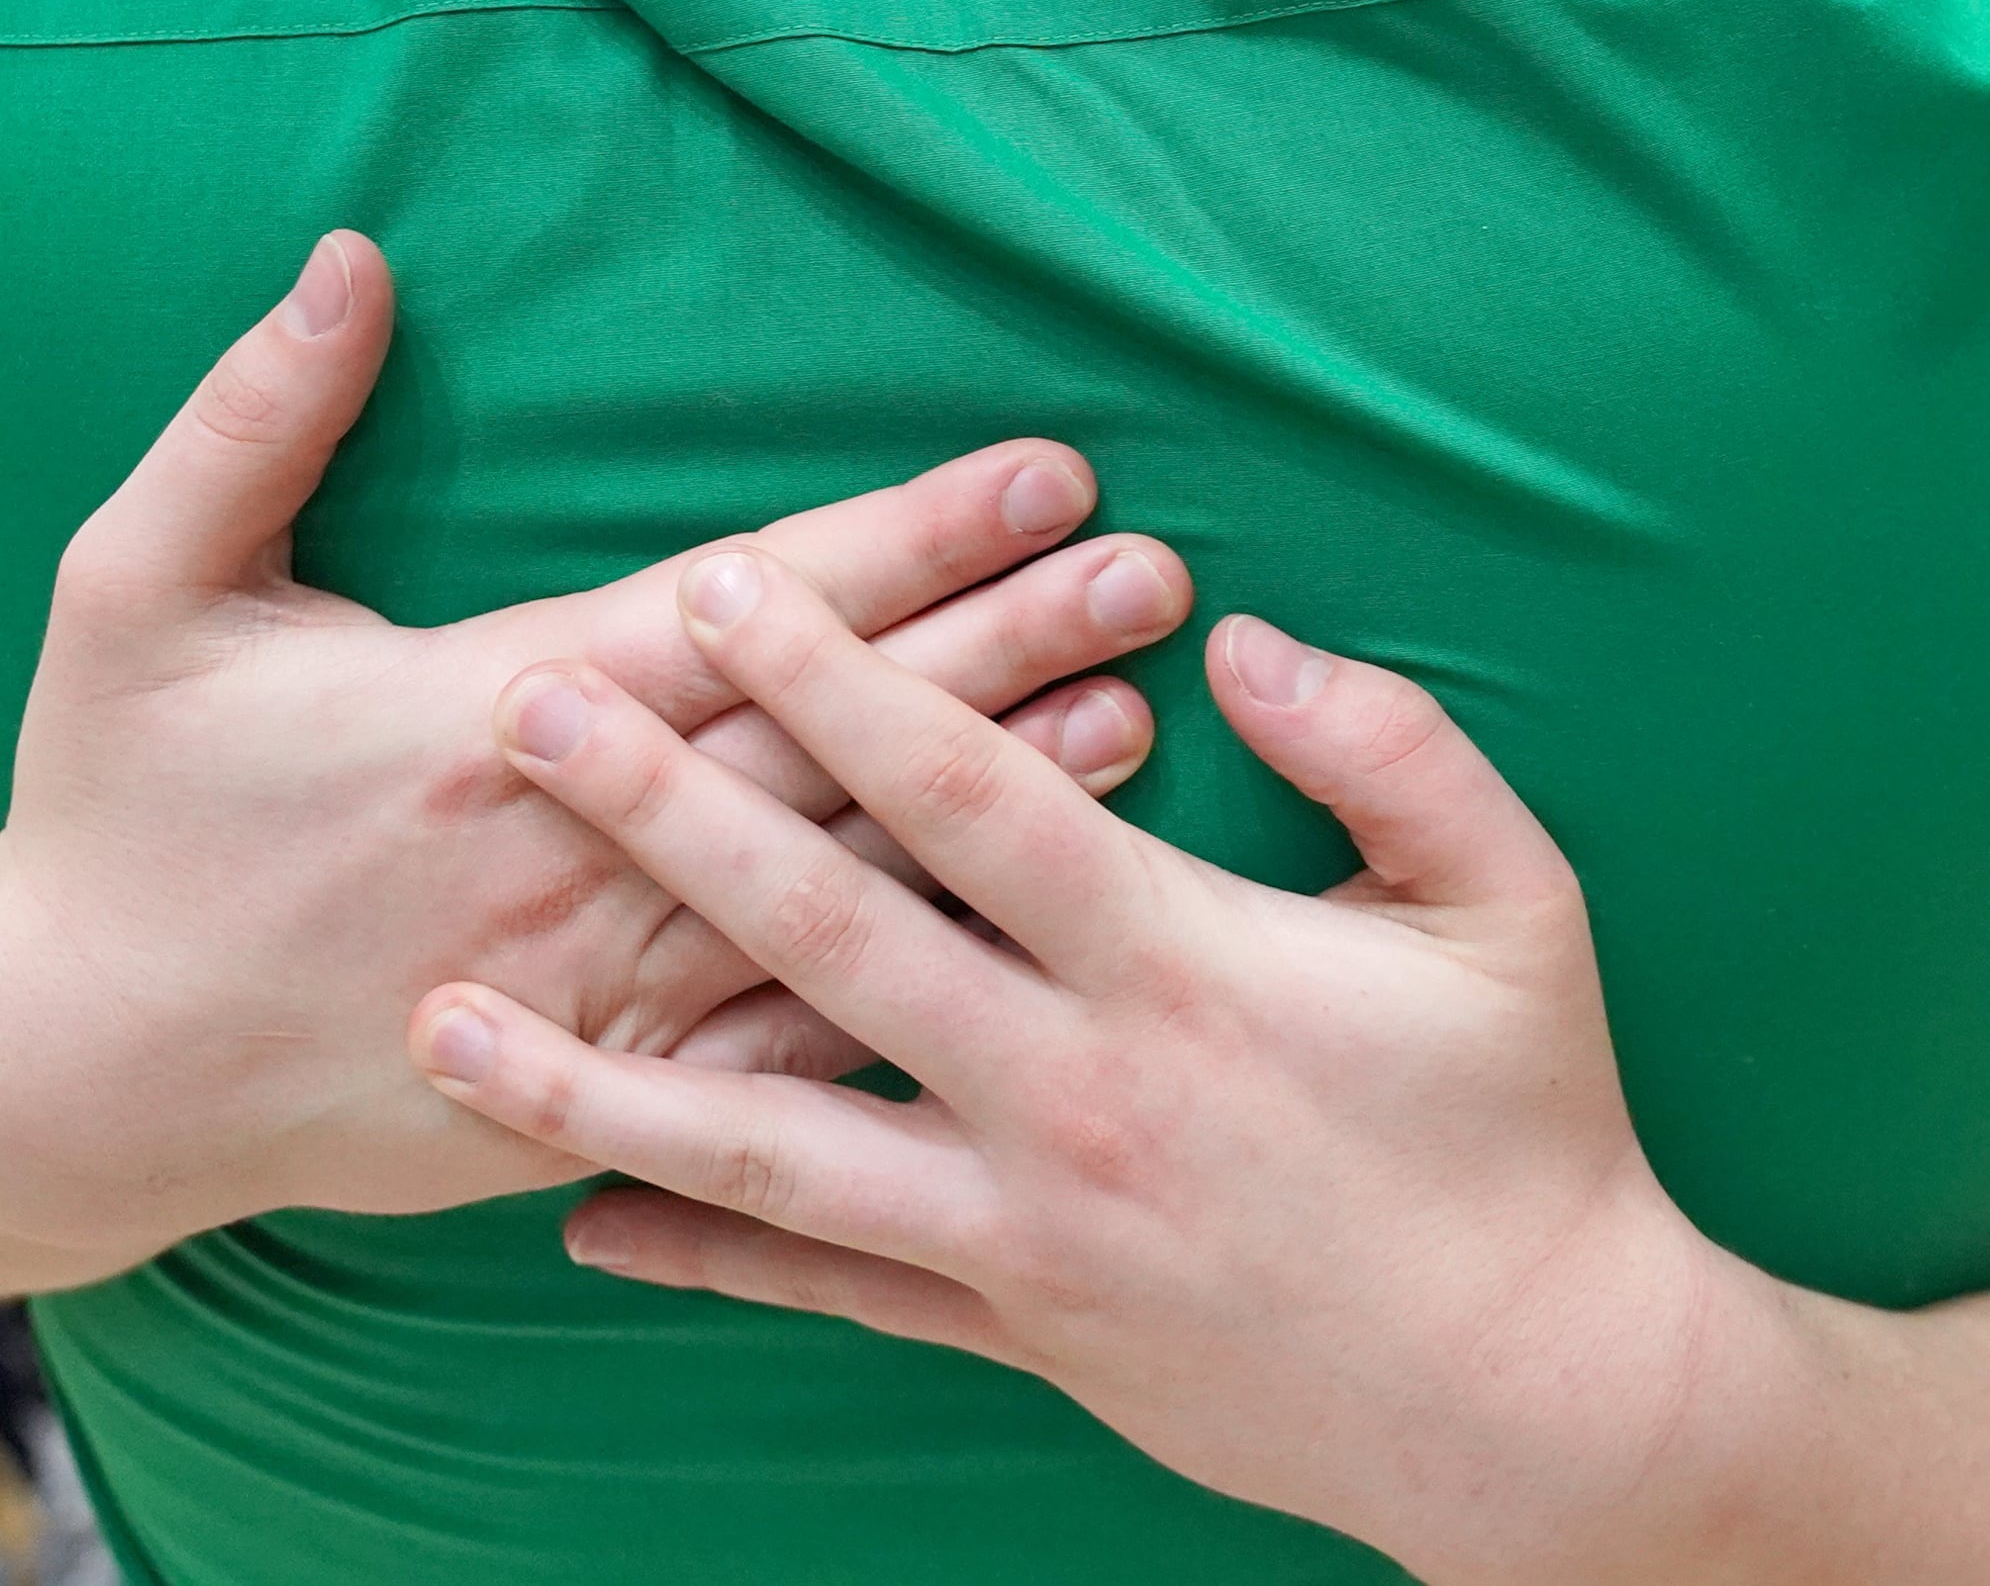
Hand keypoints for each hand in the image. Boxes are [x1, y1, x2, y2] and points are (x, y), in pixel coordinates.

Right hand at [0, 234, 1196, 1267]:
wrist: (61, 1076)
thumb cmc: (107, 811)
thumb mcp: (133, 589)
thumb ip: (253, 420)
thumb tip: (353, 257)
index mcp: (475, 714)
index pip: (740, 607)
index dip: (903, 537)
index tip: (1044, 470)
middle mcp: (560, 855)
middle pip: (821, 737)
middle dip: (998, 647)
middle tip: (1149, 572)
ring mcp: (583, 993)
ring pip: (829, 886)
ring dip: (984, 805)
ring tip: (1135, 722)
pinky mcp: (584, 1096)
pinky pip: (770, 1054)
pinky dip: (900, 990)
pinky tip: (1007, 933)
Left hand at [412, 554, 1735, 1585]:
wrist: (1542, 1405)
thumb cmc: (1530, 1129)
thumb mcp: (1516, 905)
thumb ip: (1391, 748)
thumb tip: (1240, 646)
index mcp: (1183, 968)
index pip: (972, 799)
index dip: (842, 685)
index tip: (726, 585)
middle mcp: (1073, 1098)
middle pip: (825, 941)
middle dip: (664, 817)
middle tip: (525, 719)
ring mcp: (1025, 1234)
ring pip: (769, 1150)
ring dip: (598, 1080)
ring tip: (447, 1022)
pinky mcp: (1015, 1331)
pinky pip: (823, 1290)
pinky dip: (694, 1253)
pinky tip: (568, 1217)